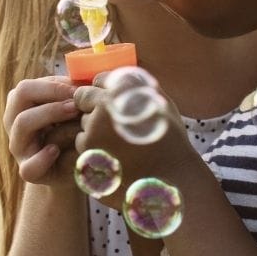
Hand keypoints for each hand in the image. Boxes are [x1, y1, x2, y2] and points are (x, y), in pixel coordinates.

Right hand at [3, 76, 80, 184]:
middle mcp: (14, 122)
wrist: (71, 167)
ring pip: (22, 123)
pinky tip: (56, 150)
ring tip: (74, 115)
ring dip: (49, 114)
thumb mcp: (70, 108)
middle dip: (50, 95)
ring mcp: (18, 147)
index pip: (26, 87)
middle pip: (18, 96)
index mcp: (21, 104)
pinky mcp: (28, 171)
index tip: (80, 90)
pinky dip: (42, 158)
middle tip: (76, 102)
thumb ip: (72, 93)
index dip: (53, 85)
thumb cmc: (72, 131)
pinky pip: (28, 166)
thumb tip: (87, 78)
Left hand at [72, 72, 196, 204]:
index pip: (98, 80)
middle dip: (94, 108)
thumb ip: (136, 85)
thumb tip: (117, 76)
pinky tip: (115, 156)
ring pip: (82, 124)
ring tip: (119, 143)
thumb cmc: (170, 140)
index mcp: (121, 91)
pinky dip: (93, 150)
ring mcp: (92, 134)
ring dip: (94, 130)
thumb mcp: (160, 102)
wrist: (173, 179)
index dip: (105, 91)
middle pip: (84, 100)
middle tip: (114, 124)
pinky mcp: (86, 156)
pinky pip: (83, 146)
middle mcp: (103, 108)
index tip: (115, 103)